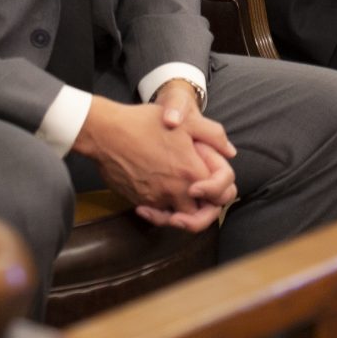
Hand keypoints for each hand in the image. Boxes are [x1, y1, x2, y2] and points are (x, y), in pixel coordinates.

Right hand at [76, 86, 236, 230]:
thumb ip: (213, 135)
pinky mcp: (139, 200)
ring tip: (178, 199)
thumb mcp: (186, 121)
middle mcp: (176, 190)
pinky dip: (159, 210)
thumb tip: (230, 152)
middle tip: (198, 200)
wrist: (106, 133)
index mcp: (192, 172)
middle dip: (203, 211)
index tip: (212, 183)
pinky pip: (156, 213)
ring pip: (176, 217)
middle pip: (200, 216)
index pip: (220, 197)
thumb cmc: (144, 123)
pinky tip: (157, 195)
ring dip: (179, 212)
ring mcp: (156, 198)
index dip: (221, 192)